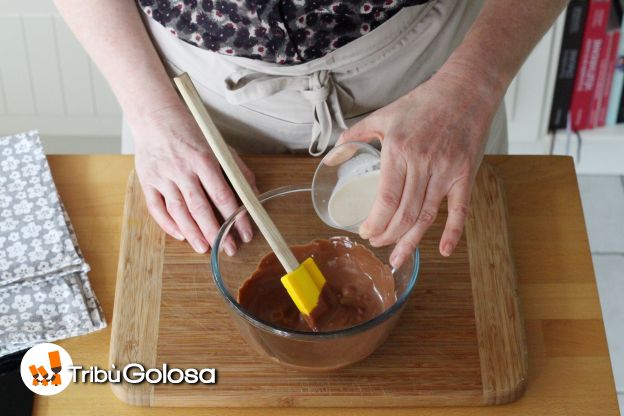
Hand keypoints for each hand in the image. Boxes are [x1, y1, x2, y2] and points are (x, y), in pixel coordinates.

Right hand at [132, 104, 256, 253]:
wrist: (155, 117)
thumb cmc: (191, 133)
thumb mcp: (219, 146)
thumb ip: (237, 170)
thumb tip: (254, 194)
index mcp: (203, 159)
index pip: (223, 195)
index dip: (236, 217)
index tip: (245, 233)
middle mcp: (182, 170)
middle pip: (200, 208)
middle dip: (216, 232)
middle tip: (228, 249)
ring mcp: (163, 177)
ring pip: (178, 212)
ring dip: (193, 233)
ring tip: (205, 248)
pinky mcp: (148, 181)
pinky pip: (157, 208)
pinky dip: (168, 224)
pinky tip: (182, 235)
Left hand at [337, 71, 499, 267]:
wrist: (465, 90)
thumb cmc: (423, 102)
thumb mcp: (384, 115)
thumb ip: (358, 133)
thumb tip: (334, 151)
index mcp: (399, 150)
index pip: (386, 198)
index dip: (375, 221)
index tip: (365, 232)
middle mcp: (423, 164)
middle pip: (404, 213)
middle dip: (387, 235)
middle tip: (377, 243)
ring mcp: (446, 171)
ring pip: (426, 216)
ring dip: (410, 241)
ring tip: (397, 258)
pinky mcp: (465, 174)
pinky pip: (460, 209)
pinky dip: (453, 232)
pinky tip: (442, 250)